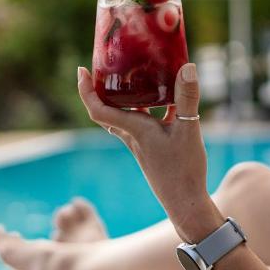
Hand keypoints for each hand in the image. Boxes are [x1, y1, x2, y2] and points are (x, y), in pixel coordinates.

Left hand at [76, 63, 223, 242]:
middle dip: (102, 88)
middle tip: (106, 67)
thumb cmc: (183, 170)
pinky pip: (141, 123)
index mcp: (134, 130)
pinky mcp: (152, 149)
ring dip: (123, 97)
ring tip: (132, 76)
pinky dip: (146, 108)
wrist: (185, 203)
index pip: (98, 110)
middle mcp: (132, 136)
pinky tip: (165, 99)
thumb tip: (188, 66)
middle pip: (107, 109)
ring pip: (124, 116)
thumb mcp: (188, 130)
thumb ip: (187, 98)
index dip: (86, 90)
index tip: (81, 71)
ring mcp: (141, 144)